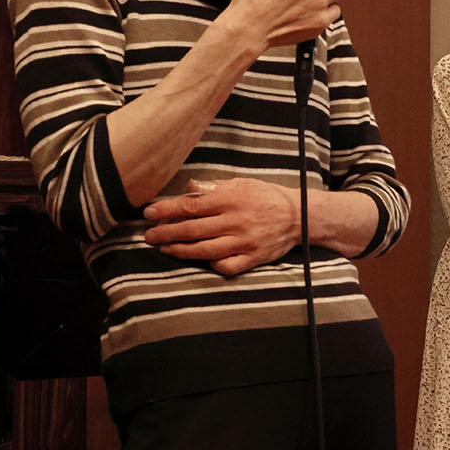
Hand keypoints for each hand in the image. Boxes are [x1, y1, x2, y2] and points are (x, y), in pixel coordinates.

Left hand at [142, 178, 299, 276]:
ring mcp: (244, 242)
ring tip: (165, 248)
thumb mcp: (242, 183)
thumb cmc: (267, 197)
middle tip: (149, 236)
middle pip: (192, 230)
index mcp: (232, 200)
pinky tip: (201, 260)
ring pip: (204, 250)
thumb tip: (188, 187)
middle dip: (165, 233)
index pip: (191, 205)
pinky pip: (226, 266)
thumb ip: (215, 187)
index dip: (166, 210)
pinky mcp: (253, 258)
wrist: (301, 216)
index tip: (148, 213)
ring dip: (180, 250)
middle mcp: (236, 221)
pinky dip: (211, 265)